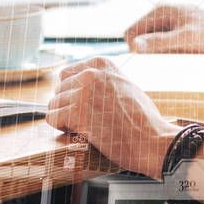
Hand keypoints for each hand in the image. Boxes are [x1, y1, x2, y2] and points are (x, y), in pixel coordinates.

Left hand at [46, 57, 179, 179]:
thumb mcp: (125, 85)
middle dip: (66, 105)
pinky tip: (76, 132)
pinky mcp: (78, 113)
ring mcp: (83, 92)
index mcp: (101, 63)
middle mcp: (90, 73)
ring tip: (82, 127)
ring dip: (63, 118)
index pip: (66, 73)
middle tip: (82, 119)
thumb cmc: (143, 118)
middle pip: (59, 89)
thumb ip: (104, 80)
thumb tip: (82, 85)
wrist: (151, 140)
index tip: (82, 105)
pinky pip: (52, 118)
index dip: (71, 92)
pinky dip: (60, 128)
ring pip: (54, 104)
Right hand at [125, 4, 203, 52]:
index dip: (135, 49)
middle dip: (148, 50)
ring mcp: (169, 19)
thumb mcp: (186, 40)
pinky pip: (161, 41)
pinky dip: (167, 50)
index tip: (149, 62)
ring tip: (177, 55)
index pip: (131, 32)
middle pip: (140, 36)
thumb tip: (134, 46)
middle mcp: (162, 11)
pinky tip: (181, 53)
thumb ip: (160, 42)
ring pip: (150, 40)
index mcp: (160, 10)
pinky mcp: (176, 27)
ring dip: (158, 52)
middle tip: (168, 59)